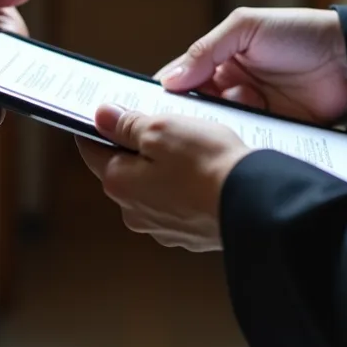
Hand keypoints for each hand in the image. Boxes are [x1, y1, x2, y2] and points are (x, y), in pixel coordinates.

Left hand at [75, 104, 249, 251]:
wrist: (255, 205)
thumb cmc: (208, 165)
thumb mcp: (162, 129)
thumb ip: (128, 124)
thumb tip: (102, 117)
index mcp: (119, 183)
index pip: (91, 149)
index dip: (98, 127)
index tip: (107, 114)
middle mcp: (134, 211)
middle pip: (124, 169)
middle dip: (137, 148)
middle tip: (162, 125)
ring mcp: (162, 226)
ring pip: (153, 187)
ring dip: (164, 169)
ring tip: (191, 149)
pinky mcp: (189, 233)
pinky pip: (179, 202)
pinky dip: (186, 187)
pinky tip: (205, 173)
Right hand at [156, 7, 346, 124]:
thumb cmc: (299, 33)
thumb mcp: (246, 28)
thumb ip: (206, 50)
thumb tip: (170, 80)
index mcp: (221, 60)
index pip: (183, 78)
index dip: (166, 92)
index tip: (149, 108)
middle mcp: (233, 87)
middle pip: (198, 108)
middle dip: (191, 114)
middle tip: (183, 120)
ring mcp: (253, 111)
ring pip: (221, 126)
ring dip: (220, 123)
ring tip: (232, 113)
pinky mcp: (273, 131)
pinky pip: (248, 139)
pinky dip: (243, 137)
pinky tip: (247, 129)